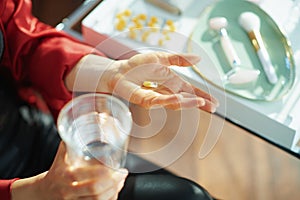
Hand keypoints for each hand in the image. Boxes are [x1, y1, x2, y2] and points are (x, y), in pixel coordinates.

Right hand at [11, 142, 127, 199]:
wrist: (42, 192)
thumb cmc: (56, 170)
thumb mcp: (62, 155)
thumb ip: (72, 140)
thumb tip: (88, 122)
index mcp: (67, 174)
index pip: (90, 177)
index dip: (108, 174)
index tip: (119, 169)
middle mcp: (69, 190)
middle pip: (96, 190)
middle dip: (114, 183)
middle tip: (123, 174)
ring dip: (113, 191)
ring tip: (120, 182)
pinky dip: (108, 199)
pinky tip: (113, 192)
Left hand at [109, 52, 218, 112]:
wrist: (120, 71)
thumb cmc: (138, 66)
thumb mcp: (161, 58)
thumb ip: (178, 59)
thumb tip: (198, 59)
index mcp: (172, 81)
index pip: (190, 90)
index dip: (202, 95)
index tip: (214, 102)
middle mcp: (166, 91)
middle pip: (186, 99)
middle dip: (200, 103)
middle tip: (213, 108)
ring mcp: (157, 97)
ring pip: (176, 101)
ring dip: (189, 102)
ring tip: (202, 102)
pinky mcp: (146, 99)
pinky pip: (160, 100)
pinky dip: (170, 99)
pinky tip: (180, 99)